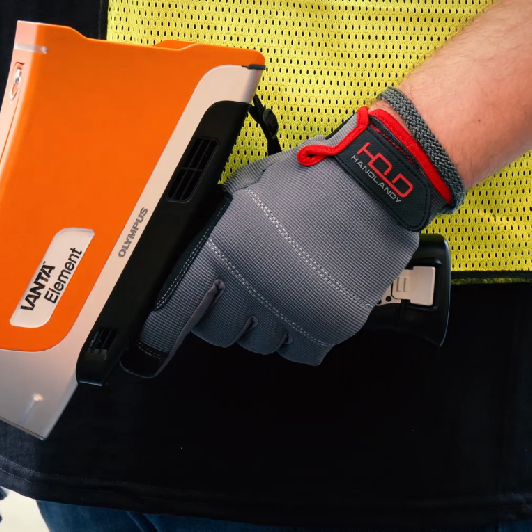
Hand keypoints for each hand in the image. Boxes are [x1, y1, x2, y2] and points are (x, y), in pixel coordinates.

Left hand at [132, 92, 459, 372]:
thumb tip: (194, 260)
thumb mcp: (247, 191)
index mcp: (222, 249)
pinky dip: (298, 338)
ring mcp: (291, 309)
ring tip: (282, 290)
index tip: (153, 344)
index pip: (174, 309)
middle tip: (241, 293)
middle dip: (224, 315)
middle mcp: (252, 286)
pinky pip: (299, 354)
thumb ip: (217, 231)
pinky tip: (304, 310)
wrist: (378, 182)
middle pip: (219, 332)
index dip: (160, 331)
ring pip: (258, 345)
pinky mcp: (328, 325)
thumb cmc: (313, 177)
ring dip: (263, 325)